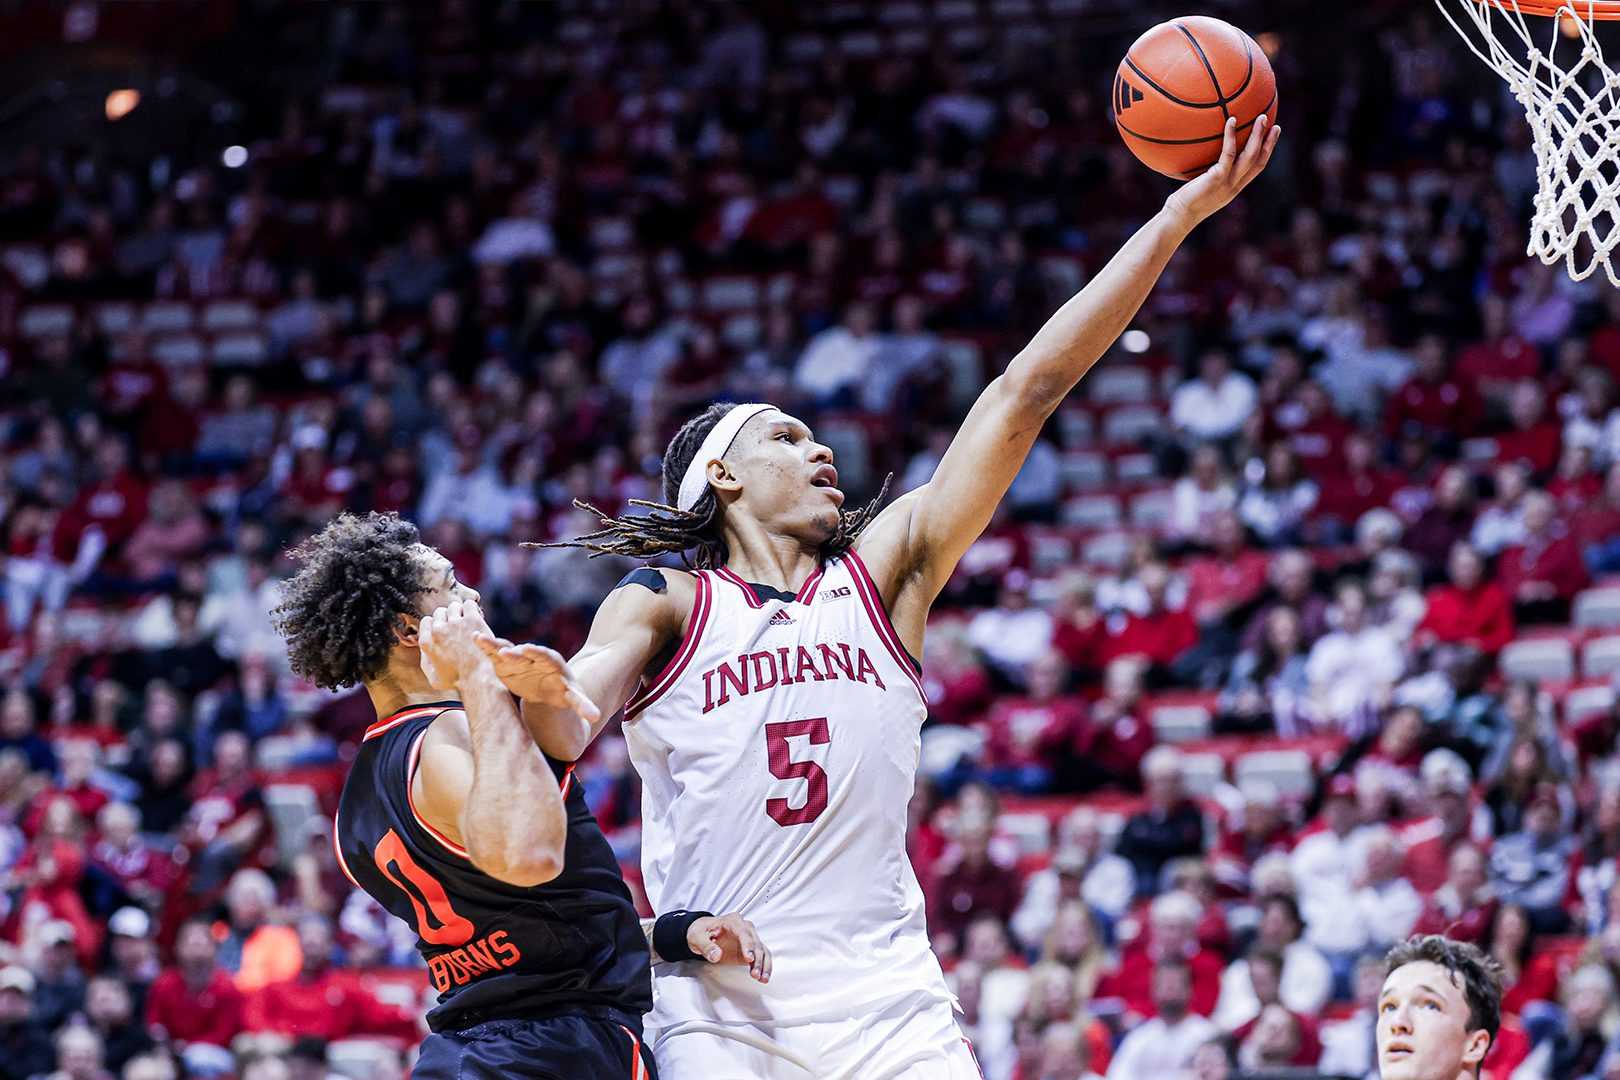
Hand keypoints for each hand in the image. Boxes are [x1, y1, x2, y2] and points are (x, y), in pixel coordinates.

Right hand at [418, 599, 495, 689]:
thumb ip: (426, 660)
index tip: (446, 630)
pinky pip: (469, 604)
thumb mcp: (433, 677)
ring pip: (454, 606)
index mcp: (426, 642)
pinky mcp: (471, 620)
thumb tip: (424, 648)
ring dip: (460, 612)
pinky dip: (472, 609)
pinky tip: (477, 618)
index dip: (437, 624)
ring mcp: (454, 623)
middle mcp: (438, 630)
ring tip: (468, 622)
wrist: (477, 678)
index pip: (427, 621)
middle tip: (459, 626)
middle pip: (440, 611)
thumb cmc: (456, 681)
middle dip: (448, 617)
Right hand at [475, 637, 601, 724]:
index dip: (537, 652)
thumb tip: (595, 716)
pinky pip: (495, 654)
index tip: (529, 649)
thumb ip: (582, 704)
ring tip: (480, 639)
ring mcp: (519, 658)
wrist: (548, 688)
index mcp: (552, 663)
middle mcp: (534, 657)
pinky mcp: (505, 663)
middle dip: (515, 653)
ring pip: (506, 650)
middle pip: (524, 653)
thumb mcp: (573, 697)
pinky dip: (486, 647)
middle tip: (504, 652)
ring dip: (494, 646)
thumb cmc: (563, 691)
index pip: (545, 656)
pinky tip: (475, 639)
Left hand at [687, 913, 771, 983]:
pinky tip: (763, 977)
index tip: (749, 958)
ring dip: (763, 964)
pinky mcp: (750, 949)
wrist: (703, 933)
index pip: (744, 932)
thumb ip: (706, 946)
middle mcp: (744, 927)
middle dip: (757, 959)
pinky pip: (762, 956)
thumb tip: (716, 955)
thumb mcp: (696, 936)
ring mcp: (749, 938)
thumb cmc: (701, 931)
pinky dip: (764, 967)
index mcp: (732, 921)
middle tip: (755, 973)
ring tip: (761, 978)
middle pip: (755, 942)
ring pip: (762, 950)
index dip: (748, 945)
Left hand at [1164, 113, 1280, 225]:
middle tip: (1275, 124)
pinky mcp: (1217, 178)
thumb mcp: (1201, 187)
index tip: (1272, 136)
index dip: (1267, 152)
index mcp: (1234, 188)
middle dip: (1269, 142)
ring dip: (1258, 136)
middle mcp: (1235, 186)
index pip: (1256, 168)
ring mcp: (1228, 183)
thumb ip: (1208, 174)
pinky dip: (1231, 136)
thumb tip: (1201, 155)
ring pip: (1250, 156)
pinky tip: (1231, 120)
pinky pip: (1228, 154)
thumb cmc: (1184, 202)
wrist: (1178, 217)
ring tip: (1262, 117)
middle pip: (1258, 161)